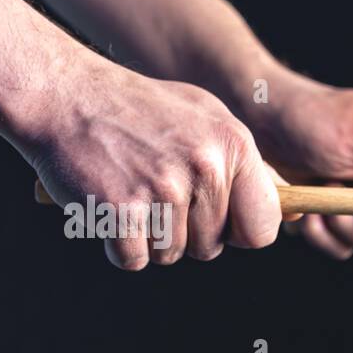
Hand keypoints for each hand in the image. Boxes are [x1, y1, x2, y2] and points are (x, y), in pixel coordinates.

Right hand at [23, 57, 291, 269]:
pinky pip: (134, 260)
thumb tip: (291, 209)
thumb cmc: (137, 110)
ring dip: (150, 237)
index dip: (240, 232)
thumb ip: (245, 165)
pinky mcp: (121, 210)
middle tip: (155, 191)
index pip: (263, 225)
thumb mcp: (205, 118)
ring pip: (172, 255)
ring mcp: (163, 188)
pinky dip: (118, 244)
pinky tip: (108, 204)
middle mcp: (205, 166)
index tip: (220, 221)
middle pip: (213, 247)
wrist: (61, 92)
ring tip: (131, 189)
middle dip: (186, 232)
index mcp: (234, 145)